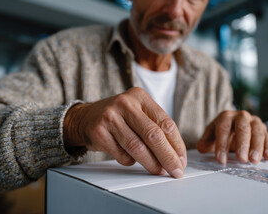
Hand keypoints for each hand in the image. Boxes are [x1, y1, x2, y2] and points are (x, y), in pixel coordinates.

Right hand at [63, 87, 186, 177]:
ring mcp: (110, 117)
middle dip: (168, 157)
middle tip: (175, 170)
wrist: (86, 117)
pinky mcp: (98, 132)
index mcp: (139, 96)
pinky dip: (130, 161)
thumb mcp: (137, 112)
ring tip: (159, 170)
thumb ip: (155, 127)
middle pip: (153, 135)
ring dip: (152, 164)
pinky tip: (131, 158)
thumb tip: (176, 154)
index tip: (181, 159)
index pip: (165, 122)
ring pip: (138, 148)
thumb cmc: (118, 117)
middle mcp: (125, 103)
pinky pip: (122, 155)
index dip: (177, 144)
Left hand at [197, 110, 267, 163]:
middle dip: (242, 144)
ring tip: (254, 161)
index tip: (221, 160)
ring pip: (257, 132)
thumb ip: (205, 142)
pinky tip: (267, 157)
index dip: (222, 145)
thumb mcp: (211, 136)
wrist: (234, 126)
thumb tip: (202, 148)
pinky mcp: (263, 129)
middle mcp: (241, 116)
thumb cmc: (221, 132)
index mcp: (226, 116)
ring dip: (257, 147)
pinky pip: (267, 137)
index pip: (223, 129)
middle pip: (243, 128)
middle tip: (242, 159)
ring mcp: (254, 121)